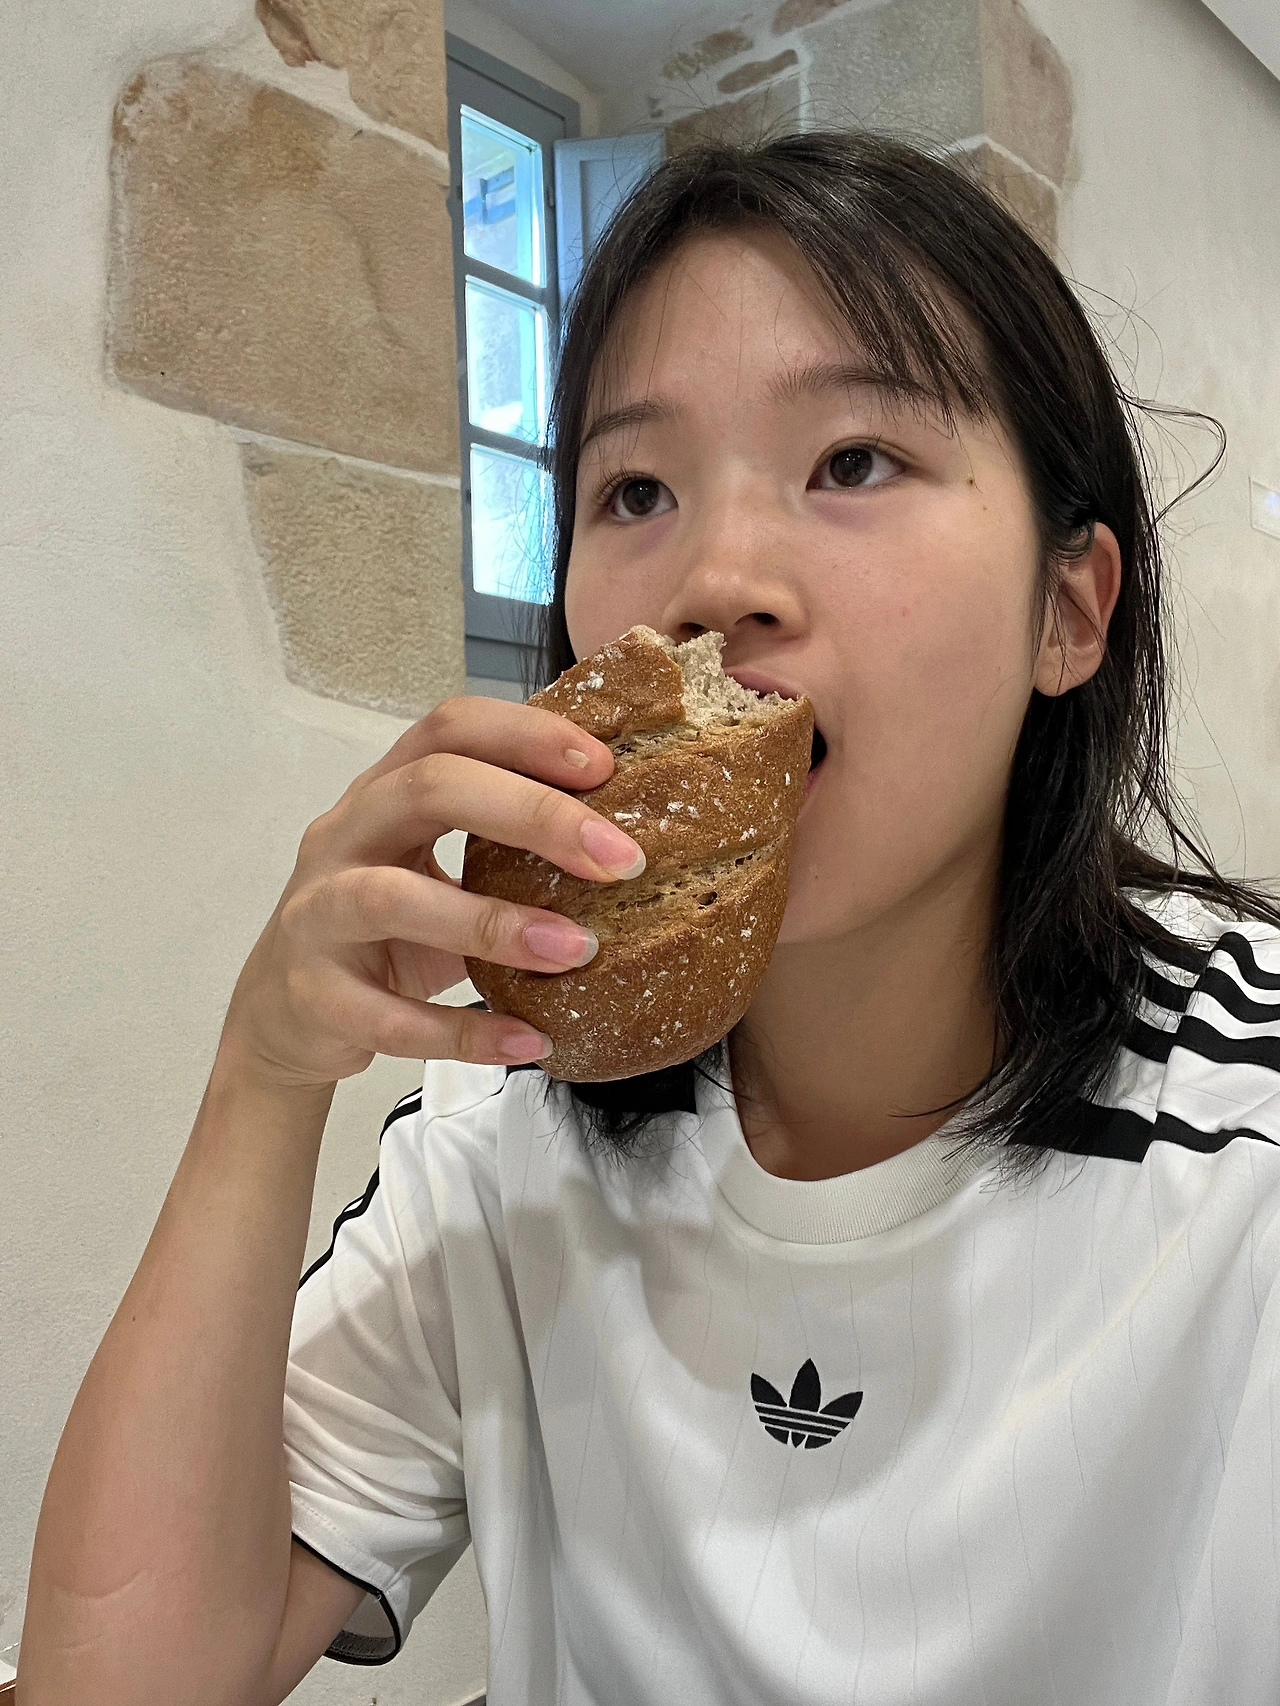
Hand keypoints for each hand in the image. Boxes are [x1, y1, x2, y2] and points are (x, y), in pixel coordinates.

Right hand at [219, 696, 646, 1089]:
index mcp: (382, 793)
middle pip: (427, 789)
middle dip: (532, 814)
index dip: (524, 735)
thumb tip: (626, 843)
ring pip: (394, 898)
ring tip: (577, 951)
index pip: (448, 730)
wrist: (285, 1014)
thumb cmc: (382, 931)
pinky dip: (464, 1031)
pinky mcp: (313, 995)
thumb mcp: (437, 872)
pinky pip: (389, 1016)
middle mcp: (342, 838)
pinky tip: (529, 1041)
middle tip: (620, 860)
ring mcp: (317, 914)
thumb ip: (506, 851)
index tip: (604, 765)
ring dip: (495, 923)